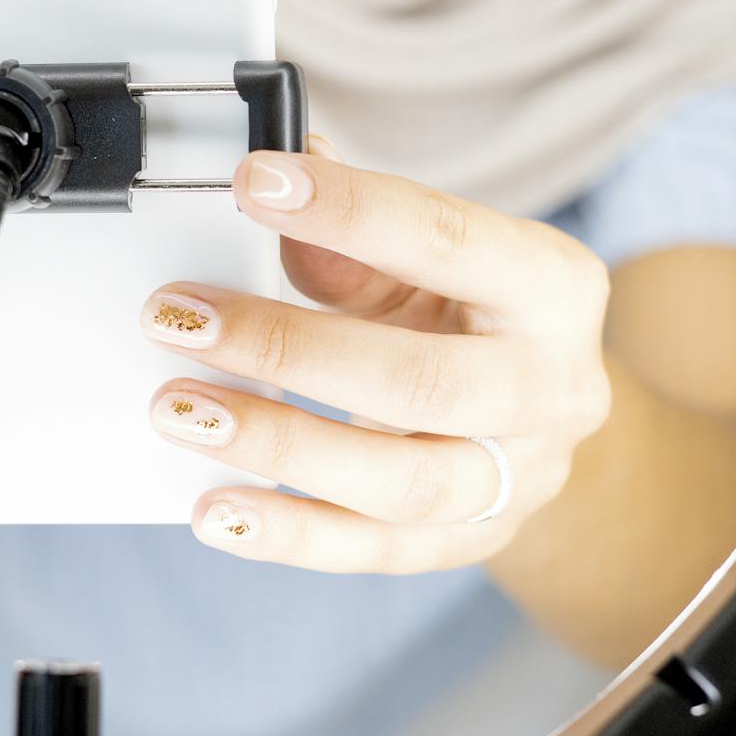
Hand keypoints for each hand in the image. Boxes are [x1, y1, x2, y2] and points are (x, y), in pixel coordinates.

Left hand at [142, 138, 611, 571]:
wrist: (534, 416)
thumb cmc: (466, 313)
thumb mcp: (423, 262)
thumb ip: (350, 242)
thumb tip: (269, 197)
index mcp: (553, 287)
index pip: (450, 241)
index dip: (351, 212)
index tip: (254, 185)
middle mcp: (554, 388)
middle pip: (424, 382)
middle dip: (290, 349)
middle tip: (182, 320)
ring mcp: (520, 479)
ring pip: (402, 484)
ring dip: (277, 446)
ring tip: (180, 411)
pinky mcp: (472, 542)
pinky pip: (374, 550)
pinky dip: (288, 534)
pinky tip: (216, 510)